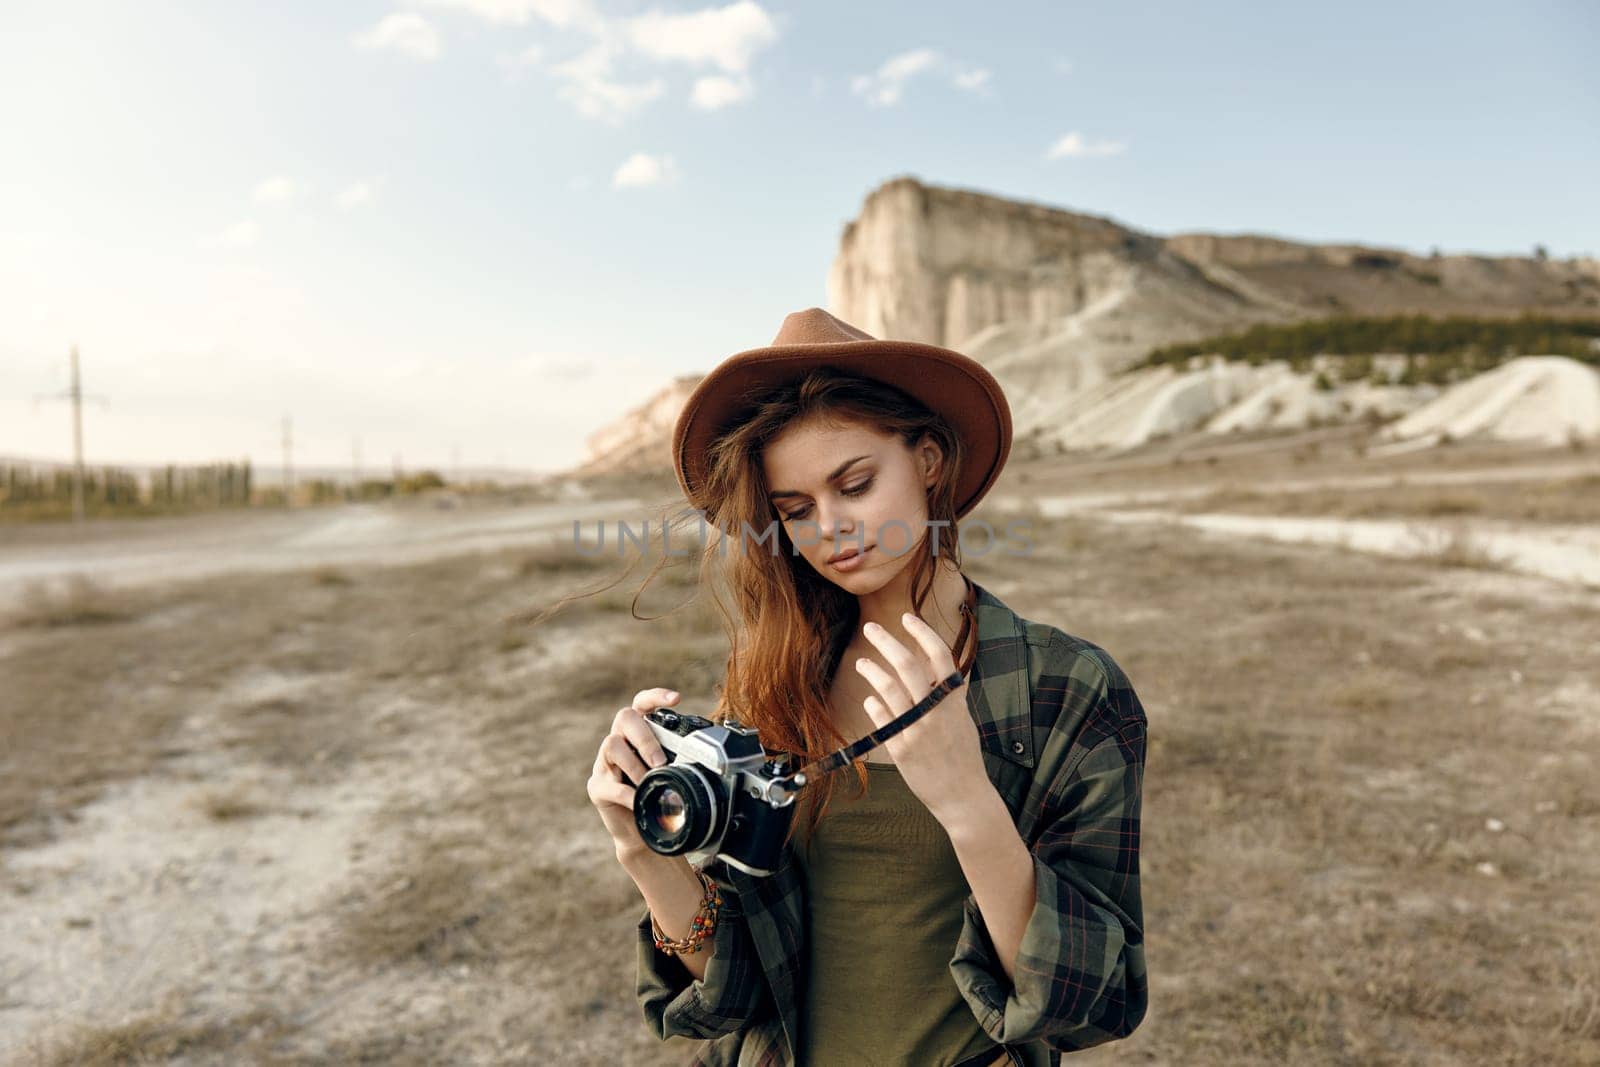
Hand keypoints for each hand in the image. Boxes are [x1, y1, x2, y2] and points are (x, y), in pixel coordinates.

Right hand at [587, 686, 678, 859]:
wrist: (642, 832)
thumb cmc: (659, 797)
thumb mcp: (674, 775)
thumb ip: (683, 761)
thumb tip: (708, 758)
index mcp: (639, 732)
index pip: (642, 703)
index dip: (656, 696)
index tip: (676, 698)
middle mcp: (620, 740)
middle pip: (624, 717)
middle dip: (645, 738)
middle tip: (661, 762)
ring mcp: (605, 762)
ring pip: (612, 745)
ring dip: (635, 765)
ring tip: (649, 782)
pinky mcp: (597, 786)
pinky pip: (608, 784)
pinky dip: (627, 794)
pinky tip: (638, 801)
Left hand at [855, 614, 989, 826]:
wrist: (964, 796)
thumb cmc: (963, 756)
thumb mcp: (961, 720)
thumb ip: (945, 697)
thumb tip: (930, 671)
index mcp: (954, 701)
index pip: (940, 656)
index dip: (922, 633)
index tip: (907, 617)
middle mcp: (935, 711)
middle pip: (907, 665)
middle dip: (886, 641)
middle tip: (871, 627)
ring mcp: (917, 729)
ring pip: (888, 688)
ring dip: (872, 670)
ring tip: (863, 662)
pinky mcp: (902, 748)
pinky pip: (881, 717)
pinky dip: (874, 703)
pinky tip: (870, 698)